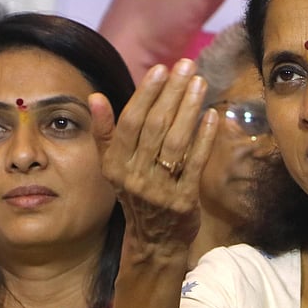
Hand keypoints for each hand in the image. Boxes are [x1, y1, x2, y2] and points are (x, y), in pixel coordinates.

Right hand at [90, 59, 218, 262]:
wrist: (156, 241)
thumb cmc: (137, 195)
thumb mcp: (114, 167)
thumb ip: (106, 133)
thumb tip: (95, 96)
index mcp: (115, 165)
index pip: (130, 123)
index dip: (145, 94)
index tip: (160, 69)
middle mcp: (134, 177)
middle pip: (155, 127)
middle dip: (172, 93)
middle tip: (187, 66)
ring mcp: (159, 190)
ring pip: (176, 142)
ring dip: (189, 109)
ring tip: (200, 83)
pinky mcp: (184, 200)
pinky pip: (195, 163)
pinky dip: (204, 139)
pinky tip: (212, 116)